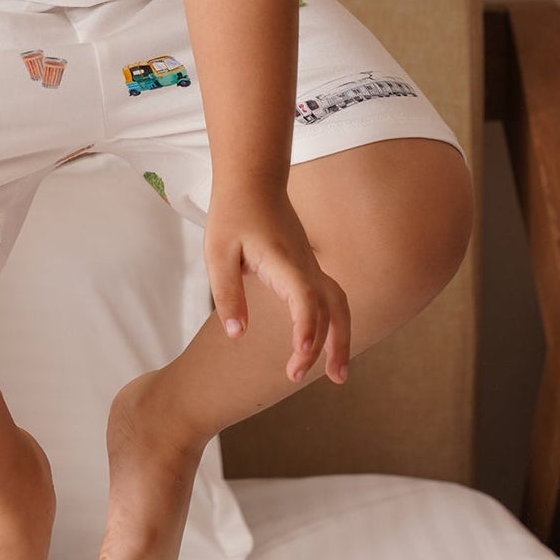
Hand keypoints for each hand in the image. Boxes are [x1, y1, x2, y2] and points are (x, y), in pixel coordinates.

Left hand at [204, 187, 350, 383]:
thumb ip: (227, 293)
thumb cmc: (233, 215)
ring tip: (338, 374)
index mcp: (283, 262)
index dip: (306, 329)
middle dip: (332, 346)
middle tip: (322, 379)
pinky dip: (334, 324)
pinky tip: (325, 345)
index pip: (304, 299)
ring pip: (338, 304)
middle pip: (332, 308)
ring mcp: (310, 266)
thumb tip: (237, 334)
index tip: (299, 356)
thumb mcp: (217, 253)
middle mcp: (305, 266)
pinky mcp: (307, 268)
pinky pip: (330, 299)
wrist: (253, 181)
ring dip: (342, 338)